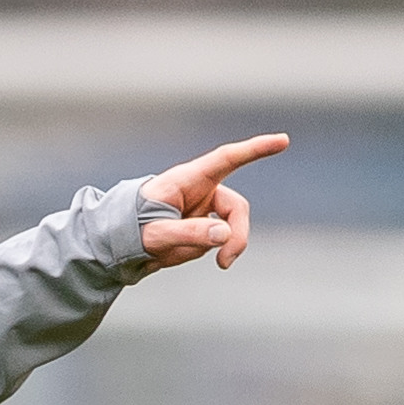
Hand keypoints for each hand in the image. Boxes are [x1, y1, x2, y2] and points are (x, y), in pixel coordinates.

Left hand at [135, 134, 288, 272]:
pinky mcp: (205, 223)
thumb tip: (224, 234)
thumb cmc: (132, 230)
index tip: (282, 140)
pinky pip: (221, 238)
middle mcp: (201, 189)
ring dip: (227, 246)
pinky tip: (187, 253)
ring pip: (232, 225)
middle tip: (225, 262)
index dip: (255, 150)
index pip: (227, 159)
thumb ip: (189, 233)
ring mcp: (204, 206)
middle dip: (237, 234)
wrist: (120, 243)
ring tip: (216, 264)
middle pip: (236, 207)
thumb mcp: (157, 235)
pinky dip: (214, 250)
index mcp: (187, 179)